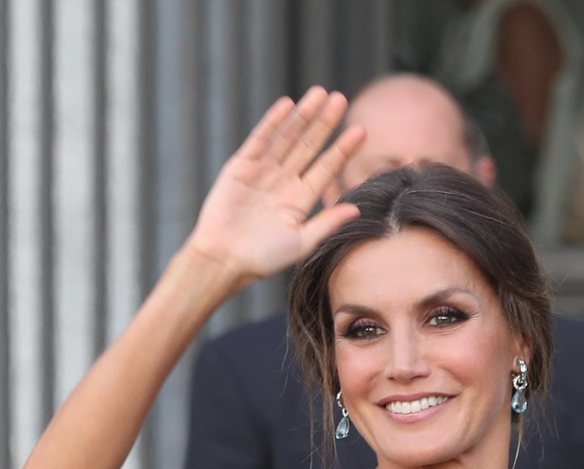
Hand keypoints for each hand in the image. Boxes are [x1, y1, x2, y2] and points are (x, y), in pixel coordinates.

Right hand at [188, 87, 365, 286]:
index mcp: (300, 200)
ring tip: (320, 93)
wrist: (223, 260)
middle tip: (341, 99)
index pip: (327, 168)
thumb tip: (357, 209)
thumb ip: (327, 223)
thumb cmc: (261, 259)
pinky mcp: (240, 167)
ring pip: (287, 138)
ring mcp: (262, 172)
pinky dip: (273, 122)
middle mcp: (283, 182)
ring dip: (303, 116)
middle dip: (325, 123)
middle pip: (309, 146)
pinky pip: (259, 140)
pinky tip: (288, 105)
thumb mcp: (301, 243)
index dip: (343, 149)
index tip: (361, 130)